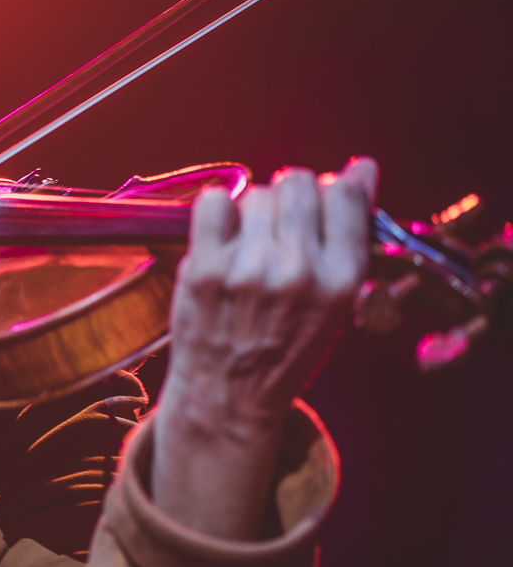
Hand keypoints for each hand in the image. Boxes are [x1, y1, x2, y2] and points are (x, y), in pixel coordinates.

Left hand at [150, 157, 374, 539]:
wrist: (228, 398)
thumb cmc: (284, 349)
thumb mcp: (336, 305)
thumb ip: (348, 239)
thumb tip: (362, 168)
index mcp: (341, 280)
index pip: (347, 195)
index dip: (337, 186)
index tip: (325, 198)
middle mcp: (298, 271)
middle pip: (298, 183)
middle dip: (291, 196)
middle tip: (279, 228)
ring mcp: (248, 269)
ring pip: (256, 193)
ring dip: (254, 210)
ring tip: (249, 246)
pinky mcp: (204, 269)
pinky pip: (213, 202)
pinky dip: (216, 211)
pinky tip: (221, 238)